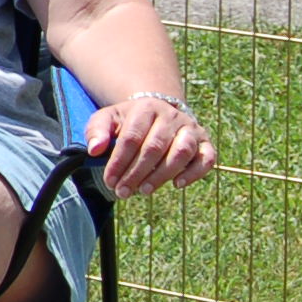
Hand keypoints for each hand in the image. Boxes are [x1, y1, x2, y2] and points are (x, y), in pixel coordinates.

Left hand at [85, 93, 215, 195]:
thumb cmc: (129, 122)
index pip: (131, 138)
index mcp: (145, 108)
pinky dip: (195, 173)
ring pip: (181, 152)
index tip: (109, 181)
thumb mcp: (108, 119)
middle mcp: (171, 116)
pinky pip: (207, 158)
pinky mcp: (205, 142)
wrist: (158, 112)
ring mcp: (190, 128)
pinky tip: (177, 184)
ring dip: (162, 175)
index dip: (119, 162)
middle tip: (123, 192)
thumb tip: (95, 150)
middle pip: (154, 147)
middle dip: (136, 173)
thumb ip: (97, 131)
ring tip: (144, 190)